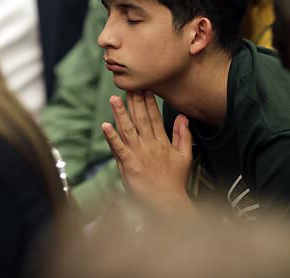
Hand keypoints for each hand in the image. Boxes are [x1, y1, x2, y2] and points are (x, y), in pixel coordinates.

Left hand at [101, 91, 195, 215]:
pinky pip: (118, 148)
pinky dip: (111, 137)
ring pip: (128, 129)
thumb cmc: (175, 181)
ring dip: (120, 113)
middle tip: (128, 86)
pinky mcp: (129, 164)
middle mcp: (149, 144)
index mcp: (162, 142)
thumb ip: (183, 135)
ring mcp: (138, 154)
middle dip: (134, 101)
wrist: (168, 202)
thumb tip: (183, 118)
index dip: (148, 102)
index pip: (154, 117)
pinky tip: (105, 126)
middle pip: (140, 119)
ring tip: (114, 98)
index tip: (144, 88)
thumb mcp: (185, 155)